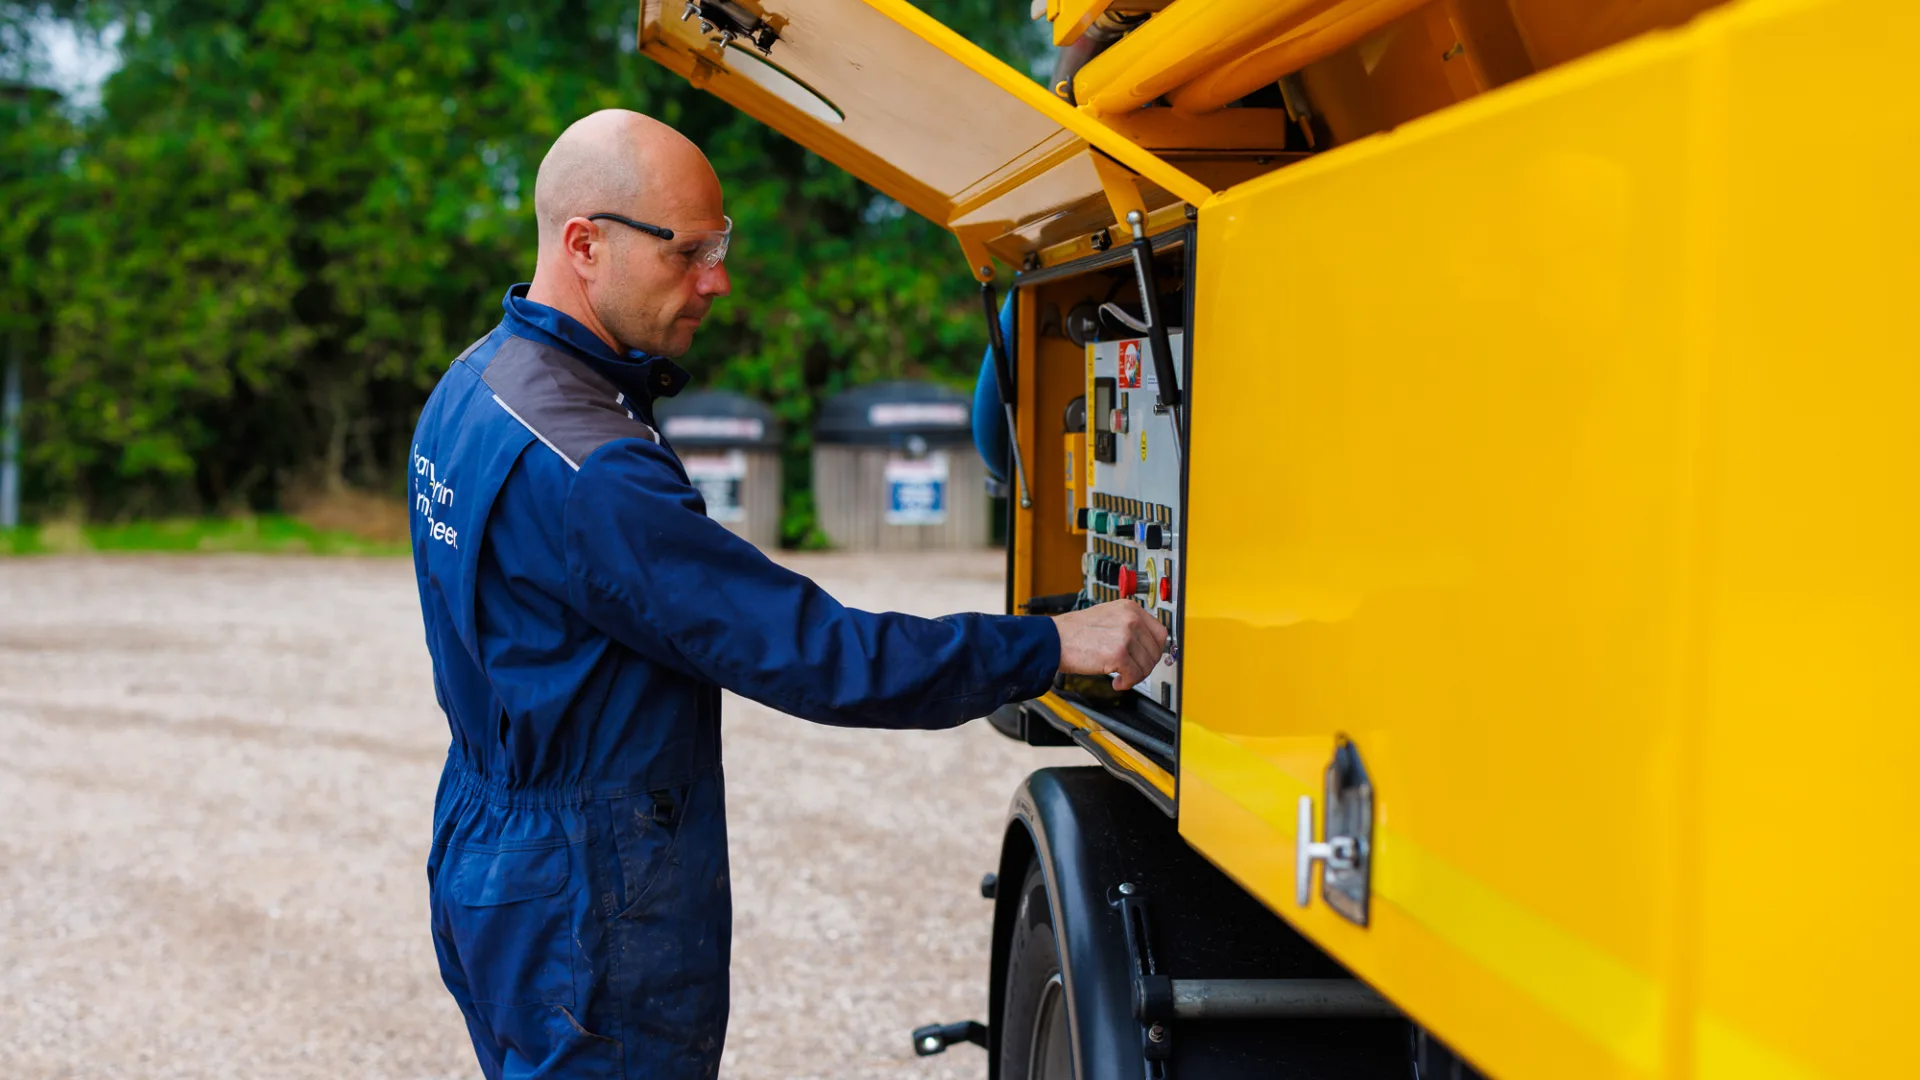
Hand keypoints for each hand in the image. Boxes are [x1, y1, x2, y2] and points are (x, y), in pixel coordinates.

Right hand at [1051, 601, 1169, 690]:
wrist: (1054, 639)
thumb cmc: (1075, 630)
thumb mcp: (1108, 616)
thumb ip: (1129, 625)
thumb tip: (1146, 644)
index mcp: (1130, 608)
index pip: (1160, 632)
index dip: (1154, 649)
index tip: (1147, 657)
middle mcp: (1131, 619)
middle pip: (1155, 651)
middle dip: (1145, 666)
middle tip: (1132, 670)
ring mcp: (1125, 636)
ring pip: (1146, 666)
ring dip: (1135, 676)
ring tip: (1121, 676)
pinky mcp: (1118, 654)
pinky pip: (1134, 676)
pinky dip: (1127, 683)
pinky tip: (1117, 682)